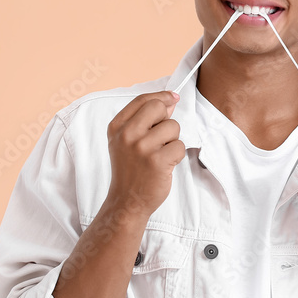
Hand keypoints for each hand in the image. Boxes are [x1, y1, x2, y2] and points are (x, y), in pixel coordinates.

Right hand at [106, 91, 184, 219]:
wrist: (127, 201)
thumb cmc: (130, 169)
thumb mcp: (126, 141)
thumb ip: (144, 119)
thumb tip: (169, 101)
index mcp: (117, 127)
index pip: (142, 100)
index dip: (161, 97)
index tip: (172, 98)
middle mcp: (127, 135)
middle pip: (158, 108)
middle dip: (166, 120)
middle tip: (161, 138)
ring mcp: (142, 148)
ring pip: (173, 127)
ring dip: (172, 141)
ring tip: (160, 154)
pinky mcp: (157, 161)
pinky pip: (179, 146)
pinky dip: (177, 155)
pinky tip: (165, 165)